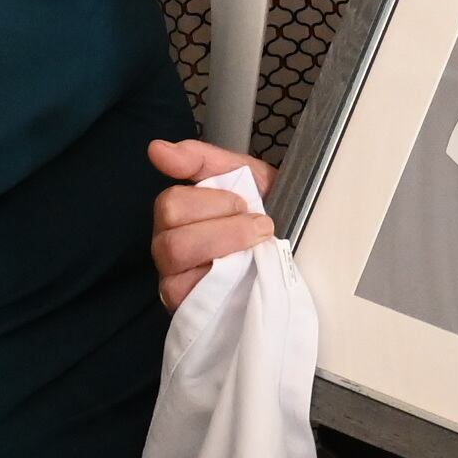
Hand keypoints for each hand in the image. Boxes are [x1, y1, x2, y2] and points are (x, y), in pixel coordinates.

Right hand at [150, 137, 276, 310]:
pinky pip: (187, 294)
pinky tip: (245, 274)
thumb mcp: (245, 176)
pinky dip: (220, 280)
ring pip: (178, 262)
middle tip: (259, 226)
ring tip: (259, 246)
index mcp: (179, 214)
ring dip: (226, 248)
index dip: (212, 201)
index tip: (244, 202)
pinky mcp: (186, 309)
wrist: (298, 252)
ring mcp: (174, 281)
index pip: (170, 203)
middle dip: (224, 228)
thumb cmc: (267, 213)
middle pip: (171, 237)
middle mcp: (169, 247)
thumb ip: (202, 159)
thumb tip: (158, 149)